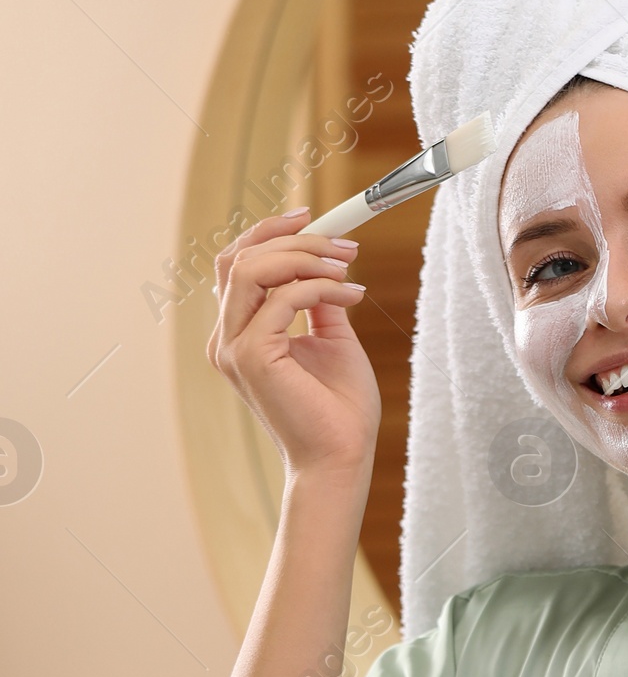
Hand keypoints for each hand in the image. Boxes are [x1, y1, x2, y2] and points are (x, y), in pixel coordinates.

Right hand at [207, 209, 379, 482]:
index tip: (312, 217)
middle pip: (239, 257)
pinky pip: (282, 298)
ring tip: (347, 266)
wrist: (342, 459)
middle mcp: (226, 339)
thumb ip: (318, 303)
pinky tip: (352, 296)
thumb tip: (325, 264)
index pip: (238, 265)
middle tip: (343, 244)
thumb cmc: (339, 411)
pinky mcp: (251, 356)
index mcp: (239, 335)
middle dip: (293, 238)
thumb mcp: (332, 341)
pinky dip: (320, 288)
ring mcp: (232, 347)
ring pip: (253, 269)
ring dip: (305, 257)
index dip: (270, 234)